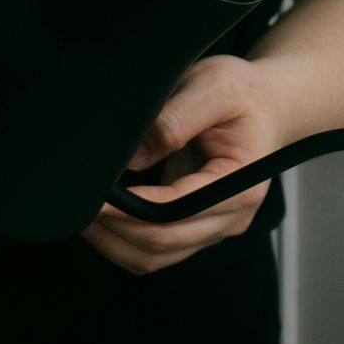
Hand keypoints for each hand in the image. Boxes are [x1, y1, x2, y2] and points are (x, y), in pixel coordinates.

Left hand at [82, 55, 284, 274]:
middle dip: (115, 230)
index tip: (95, 198)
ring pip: (156, 258)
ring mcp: (216, 228)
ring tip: (83, 216)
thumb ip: (176, 117)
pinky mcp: (198, 229)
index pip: (177, 210)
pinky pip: (157, 252)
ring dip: (115, 243)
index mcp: (241, 184)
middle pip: (164, 244)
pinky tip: (102, 222)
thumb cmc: (242, 94)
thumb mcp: (213, 85)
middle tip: (78, 207)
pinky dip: (124, 243)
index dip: (131, 210)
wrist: (265, 106)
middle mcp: (233, 216)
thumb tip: (135, 156)